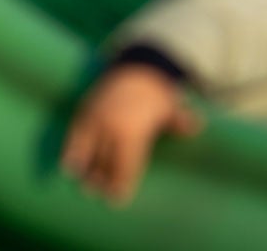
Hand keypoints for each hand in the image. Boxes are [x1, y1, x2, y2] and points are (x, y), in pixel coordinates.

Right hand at [60, 64, 202, 206]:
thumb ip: (180, 120)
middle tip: (102, 195)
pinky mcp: (85, 111)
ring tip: (87, 187)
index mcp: (134, 130)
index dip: (122, 183)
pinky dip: (71, 153)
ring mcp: (97, 119)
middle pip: (106, 162)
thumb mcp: (170, 107)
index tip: (118, 199)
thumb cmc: (156, 93)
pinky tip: (69, 169)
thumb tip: (197, 127)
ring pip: (89, 152)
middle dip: (104, 181)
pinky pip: (75, 136)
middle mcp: (113, 126)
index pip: (126, 164)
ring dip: (87, 171)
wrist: (137, 66)